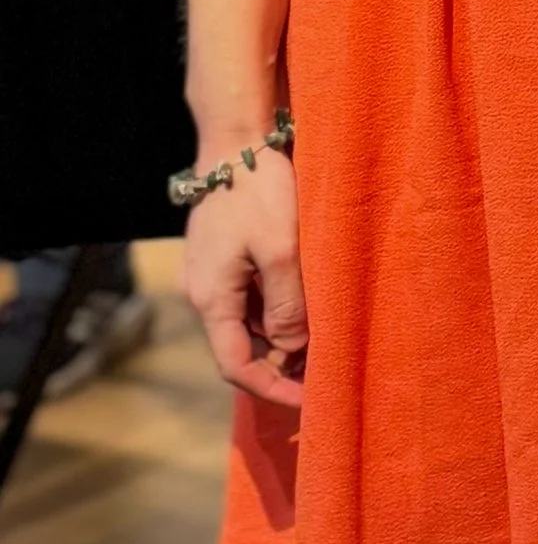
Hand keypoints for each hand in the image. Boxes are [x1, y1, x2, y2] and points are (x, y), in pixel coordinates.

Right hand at [181, 147, 308, 409]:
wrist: (236, 142)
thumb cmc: (259, 192)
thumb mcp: (281, 251)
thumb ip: (287, 306)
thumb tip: (293, 350)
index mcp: (211, 298)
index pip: (235, 365)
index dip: (272, 389)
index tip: (310, 401)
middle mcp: (204, 293)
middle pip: (241, 348)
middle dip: (281, 367)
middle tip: (327, 375)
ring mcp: (211, 275)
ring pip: (248, 324)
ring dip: (281, 340)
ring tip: (326, 344)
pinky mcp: (223, 258)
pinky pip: (249, 300)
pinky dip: (277, 313)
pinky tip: (309, 309)